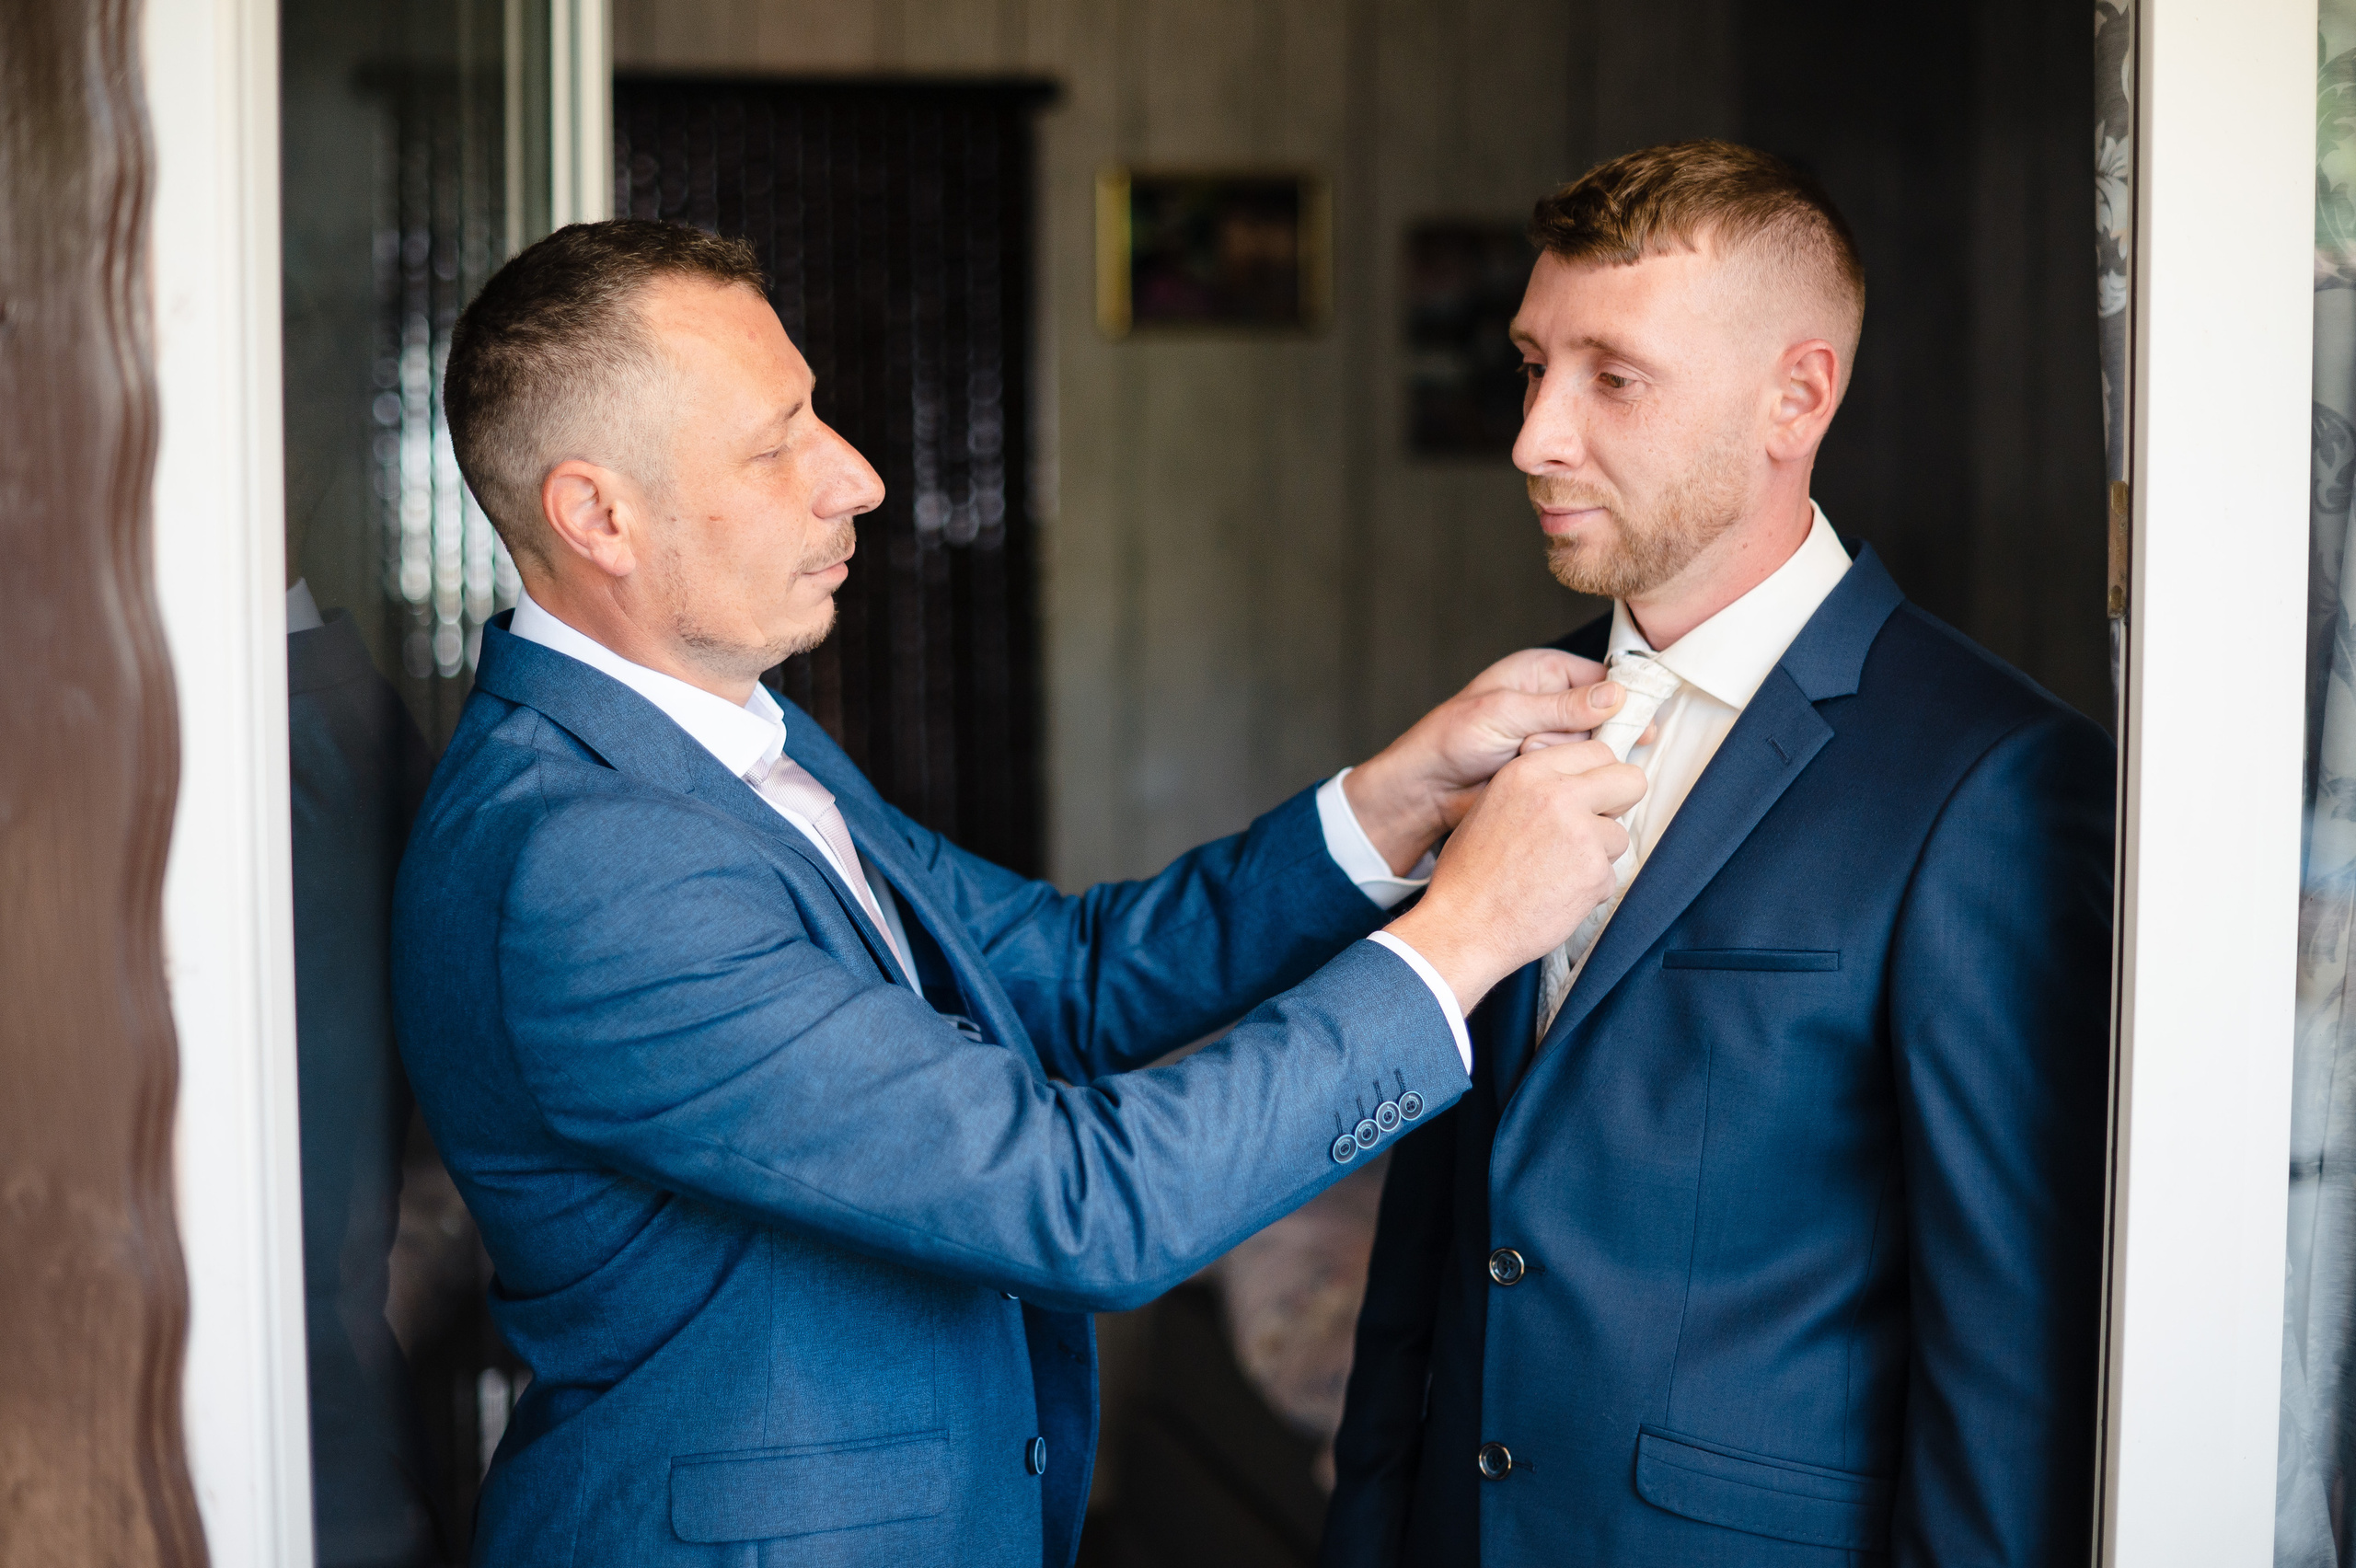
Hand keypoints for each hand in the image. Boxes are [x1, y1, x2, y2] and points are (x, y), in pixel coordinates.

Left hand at [1342, 649, 1631, 874]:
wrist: (1428, 789)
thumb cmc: (1451, 739)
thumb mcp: (1505, 713)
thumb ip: (1561, 707)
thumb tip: (1614, 696)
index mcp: (1541, 672)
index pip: (1601, 678)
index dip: (1622, 700)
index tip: (1637, 723)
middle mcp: (1552, 702)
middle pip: (1604, 718)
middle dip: (1576, 736)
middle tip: (1536, 742)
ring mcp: (1552, 738)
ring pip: (1591, 750)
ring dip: (1562, 758)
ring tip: (1520, 756)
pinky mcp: (1550, 770)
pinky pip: (1576, 775)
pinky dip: (1559, 778)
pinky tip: (1531, 776)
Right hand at [1383, 740, 1646, 1011]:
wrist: (1463, 925)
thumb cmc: (1470, 873)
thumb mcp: (1491, 805)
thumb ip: (1535, 785)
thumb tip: (1573, 779)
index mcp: (1528, 772)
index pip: (1598, 751)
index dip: (1599, 775)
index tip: (1593, 793)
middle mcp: (1558, 795)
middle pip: (1630, 780)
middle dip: (1620, 802)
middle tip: (1597, 824)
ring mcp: (1580, 834)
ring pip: (1619, 835)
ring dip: (1598, 853)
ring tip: (1557, 870)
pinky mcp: (1594, 872)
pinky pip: (1610, 873)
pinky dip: (1590, 886)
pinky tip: (1557, 892)